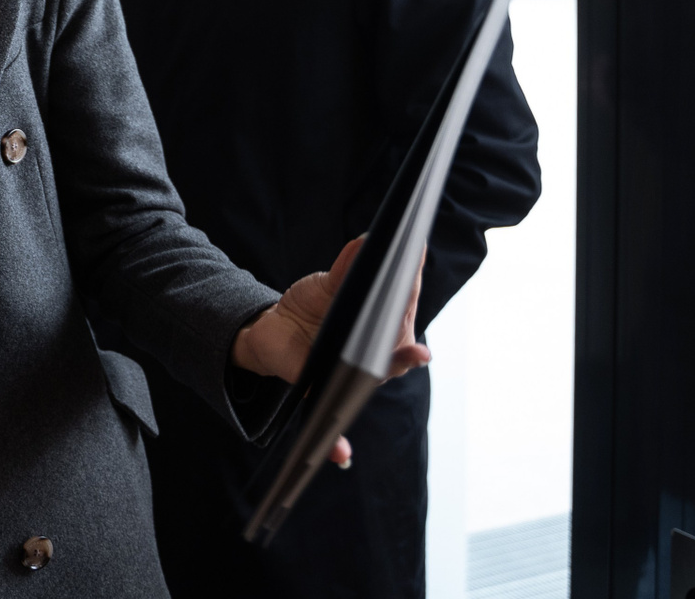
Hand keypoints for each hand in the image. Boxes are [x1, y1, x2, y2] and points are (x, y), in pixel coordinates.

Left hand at [229, 237, 431, 468]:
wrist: (272, 329)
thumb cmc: (311, 307)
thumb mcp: (327, 282)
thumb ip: (347, 266)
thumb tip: (368, 240)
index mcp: (382, 325)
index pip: (404, 310)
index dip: (414, 296)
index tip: (421, 285)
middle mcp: (377, 354)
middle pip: (401, 344)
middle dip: (412, 336)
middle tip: (421, 329)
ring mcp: (355, 376)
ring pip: (380, 376)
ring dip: (397, 368)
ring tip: (414, 357)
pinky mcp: (326, 394)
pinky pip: (334, 424)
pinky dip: (337, 445)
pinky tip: (341, 455)